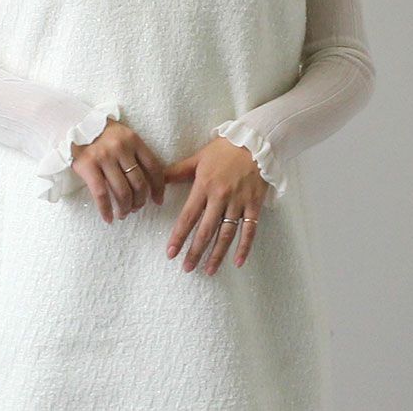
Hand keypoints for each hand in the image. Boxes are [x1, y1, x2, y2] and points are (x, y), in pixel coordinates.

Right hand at [71, 118, 165, 224]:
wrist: (72, 123)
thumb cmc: (100, 133)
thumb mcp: (122, 136)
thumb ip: (135, 153)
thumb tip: (150, 181)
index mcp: (133, 140)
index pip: (154, 167)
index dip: (158, 188)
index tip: (158, 201)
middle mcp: (121, 148)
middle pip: (139, 183)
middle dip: (140, 201)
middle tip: (136, 208)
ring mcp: (104, 157)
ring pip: (122, 191)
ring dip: (126, 208)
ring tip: (123, 214)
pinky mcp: (88, 165)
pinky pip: (101, 194)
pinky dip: (106, 210)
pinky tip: (108, 218)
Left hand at [163, 136, 269, 274]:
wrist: (255, 141)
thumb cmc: (224, 149)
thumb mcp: (198, 158)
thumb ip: (177, 171)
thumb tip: (156, 180)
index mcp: (204, 186)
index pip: (188, 216)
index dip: (179, 236)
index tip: (171, 253)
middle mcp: (221, 197)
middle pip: (206, 230)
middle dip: (195, 251)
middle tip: (187, 268)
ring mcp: (239, 202)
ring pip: (226, 234)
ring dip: (217, 254)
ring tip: (208, 270)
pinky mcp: (255, 205)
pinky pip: (250, 230)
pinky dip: (244, 247)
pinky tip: (238, 262)